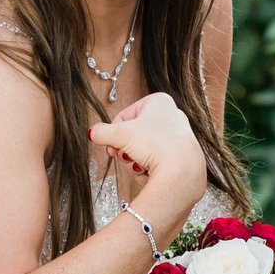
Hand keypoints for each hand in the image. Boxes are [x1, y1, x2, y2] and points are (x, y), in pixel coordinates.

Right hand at [90, 93, 206, 224]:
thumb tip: (92, 133)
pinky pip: (156, 161)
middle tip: (124, 156)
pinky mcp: (182, 155)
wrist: (181, 170)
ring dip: (136, 160)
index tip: (111, 144)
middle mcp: (172, 115)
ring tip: (139, 165)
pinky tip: (150, 172)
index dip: (114, 132)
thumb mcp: (121, 135)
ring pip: (144, 149)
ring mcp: (178, 136)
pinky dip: (149, 167)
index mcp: (159, 102)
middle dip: (126, 149)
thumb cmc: (155, 144)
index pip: (125, 115)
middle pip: (135, 134)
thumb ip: (102, 132)